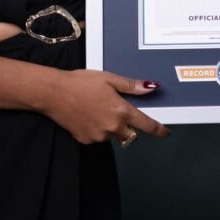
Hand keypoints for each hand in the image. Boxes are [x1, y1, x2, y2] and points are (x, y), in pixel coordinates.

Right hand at [43, 68, 169, 143]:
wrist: (54, 93)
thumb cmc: (81, 82)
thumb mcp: (109, 79)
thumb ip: (131, 86)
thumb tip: (152, 88)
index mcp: (121, 111)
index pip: (146, 125)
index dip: (158, 129)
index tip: (164, 132)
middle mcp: (112, 127)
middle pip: (130, 134)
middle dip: (129, 126)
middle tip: (117, 112)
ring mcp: (98, 136)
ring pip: (113, 136)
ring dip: (112, 127)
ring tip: (97, 109)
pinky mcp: (86, 140)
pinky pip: (98, 137)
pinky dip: (97, 130)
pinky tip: (88, 116)